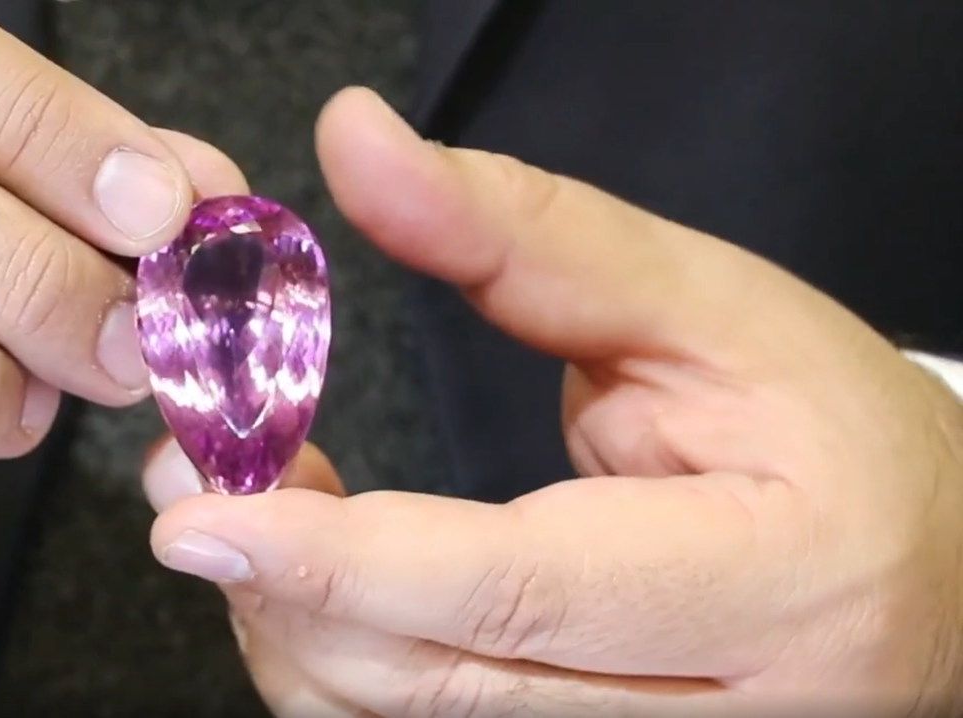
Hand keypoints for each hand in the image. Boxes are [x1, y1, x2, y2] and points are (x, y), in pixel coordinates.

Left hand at [141, 87, 962, 716]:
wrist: (927, 569)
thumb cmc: (829, 436)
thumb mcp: (708, 307)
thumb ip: (526, 236)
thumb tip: (364, 153)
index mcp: (768, 584)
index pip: (516, 592)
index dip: (343, 560)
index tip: (203, 515)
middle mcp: (711, 717)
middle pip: (436, 686)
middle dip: (283, 583)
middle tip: (201, 473)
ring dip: (294, 626)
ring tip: (260, 512)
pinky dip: (340, 665)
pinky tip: (322, 585)